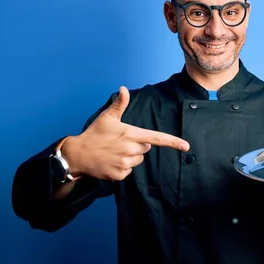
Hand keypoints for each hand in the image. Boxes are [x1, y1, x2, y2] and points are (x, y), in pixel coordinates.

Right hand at [62, 86, 189, 180]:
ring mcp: (124, 163)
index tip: (185, 146)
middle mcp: (129, 149)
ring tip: (115, 151)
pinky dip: (123, 167)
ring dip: (131, 156)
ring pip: (138, 160)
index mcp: (130, 134)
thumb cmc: (94, 134)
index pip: (156, 138)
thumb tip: (124, 88)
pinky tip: (111, 161)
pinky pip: (129, 171)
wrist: (77, 155)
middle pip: (146, 148)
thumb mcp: (107, 117)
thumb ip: (119, 104)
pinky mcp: (119, 175)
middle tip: (121, 141)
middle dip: (138, 145)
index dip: (172, 142)